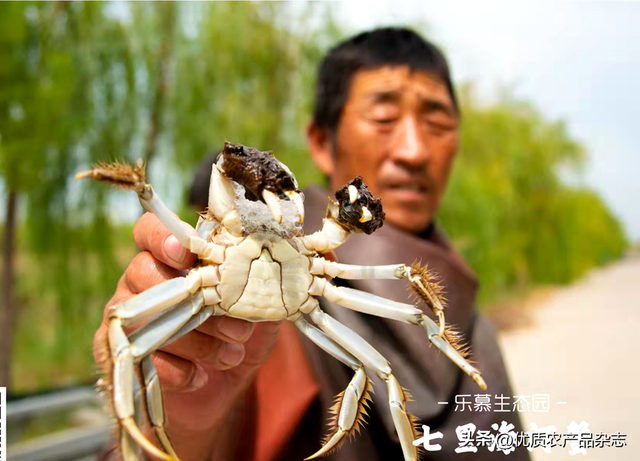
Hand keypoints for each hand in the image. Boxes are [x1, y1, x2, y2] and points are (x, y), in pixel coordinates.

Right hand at [94, 212, 280, 460]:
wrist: (217, 390)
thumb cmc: (238, 335)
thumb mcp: (265, 305)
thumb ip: (283, 276)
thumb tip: (328, 250)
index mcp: (174, 260)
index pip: (150, 232)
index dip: (163, 237)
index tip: (189, 252)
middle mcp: (142, 282)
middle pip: (144, 272)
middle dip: (196, 298)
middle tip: (239, 323)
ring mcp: (129, 319)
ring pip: (146, 316)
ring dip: (195, 338)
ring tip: (234, 353)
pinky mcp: (123, 357)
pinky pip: (141, 358)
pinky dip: (177, 369)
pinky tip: (202, 377)